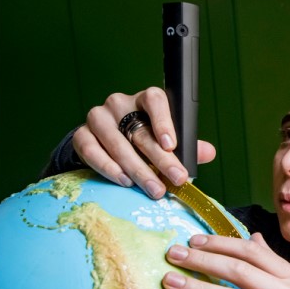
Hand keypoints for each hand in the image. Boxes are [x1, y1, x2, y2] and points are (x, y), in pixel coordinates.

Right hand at [71, 88, 216, 198]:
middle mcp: (118, 104)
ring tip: (153, 188)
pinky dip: (109, 168)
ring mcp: (97, 118)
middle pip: (140, 132)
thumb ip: (186, 145)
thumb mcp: (164, 139)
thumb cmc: (139, 138)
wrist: (103, 143)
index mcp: (143, 100)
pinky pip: (93, 152)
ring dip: (137, 169)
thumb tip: (207, 153)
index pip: (154, 100)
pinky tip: (124, 181)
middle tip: (175, 179)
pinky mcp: (81, 135)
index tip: (171, 144)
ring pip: (117, 144)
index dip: (164, 121)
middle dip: (160, 160)